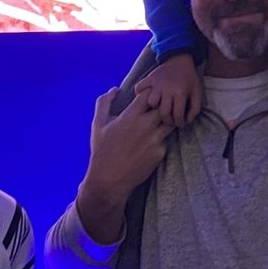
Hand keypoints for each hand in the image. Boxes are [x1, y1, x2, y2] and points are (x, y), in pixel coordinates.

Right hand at [78, 87, 172, 242]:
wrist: (109, 179)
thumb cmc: (102, 151)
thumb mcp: (98, 125)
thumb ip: (104, 103)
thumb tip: (115, 89)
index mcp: (130, 116)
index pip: (150, 94)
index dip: (150, 94)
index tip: (146, 98)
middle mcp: (145, 126)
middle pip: (164, 106)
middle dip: (161, 106)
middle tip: (155, 110)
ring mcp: (155, 140)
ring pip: (169, 123)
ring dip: (164, 122)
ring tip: (155, 125)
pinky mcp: (160, 153)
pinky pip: (165, 141)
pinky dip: (160, 140)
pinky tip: (150, 144)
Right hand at [135, 52, 202, 127]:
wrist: (180, 59)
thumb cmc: (190, 77)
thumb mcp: (197, 92)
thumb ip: (195, 108)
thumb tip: (187, 121)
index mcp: (180, 93)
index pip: (177, 115)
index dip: (179, 123)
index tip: (179, 124)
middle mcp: (167, 89)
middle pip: (163, 113)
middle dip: (167, 120)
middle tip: (169, 120)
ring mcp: (157, 83)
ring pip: (151, 102)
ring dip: (154, 108)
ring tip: (158, 108)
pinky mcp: (149, 78)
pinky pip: (139, 88)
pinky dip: (140, 94)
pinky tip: (145, 97)